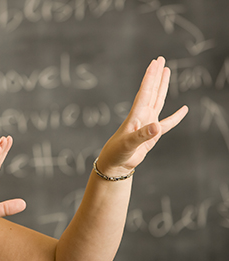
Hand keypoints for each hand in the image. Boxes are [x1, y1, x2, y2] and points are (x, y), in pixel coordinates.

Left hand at [97, 56, 188, 175]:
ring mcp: (148, 123)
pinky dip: (176, 117)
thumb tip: (157, 126)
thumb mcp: (129, 144)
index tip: (155, 63)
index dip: (150, 77)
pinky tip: (183, 109)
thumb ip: (143, 135)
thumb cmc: (117, 152)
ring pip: (158, 100)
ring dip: (163, 87)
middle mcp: (142, 116)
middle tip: (160, 59)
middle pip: (151, 91)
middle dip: (156, 75)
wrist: (115, 163)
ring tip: (167, 72)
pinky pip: (168, 123)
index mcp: (136, 115)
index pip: (145, 92)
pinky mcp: (153, 134)